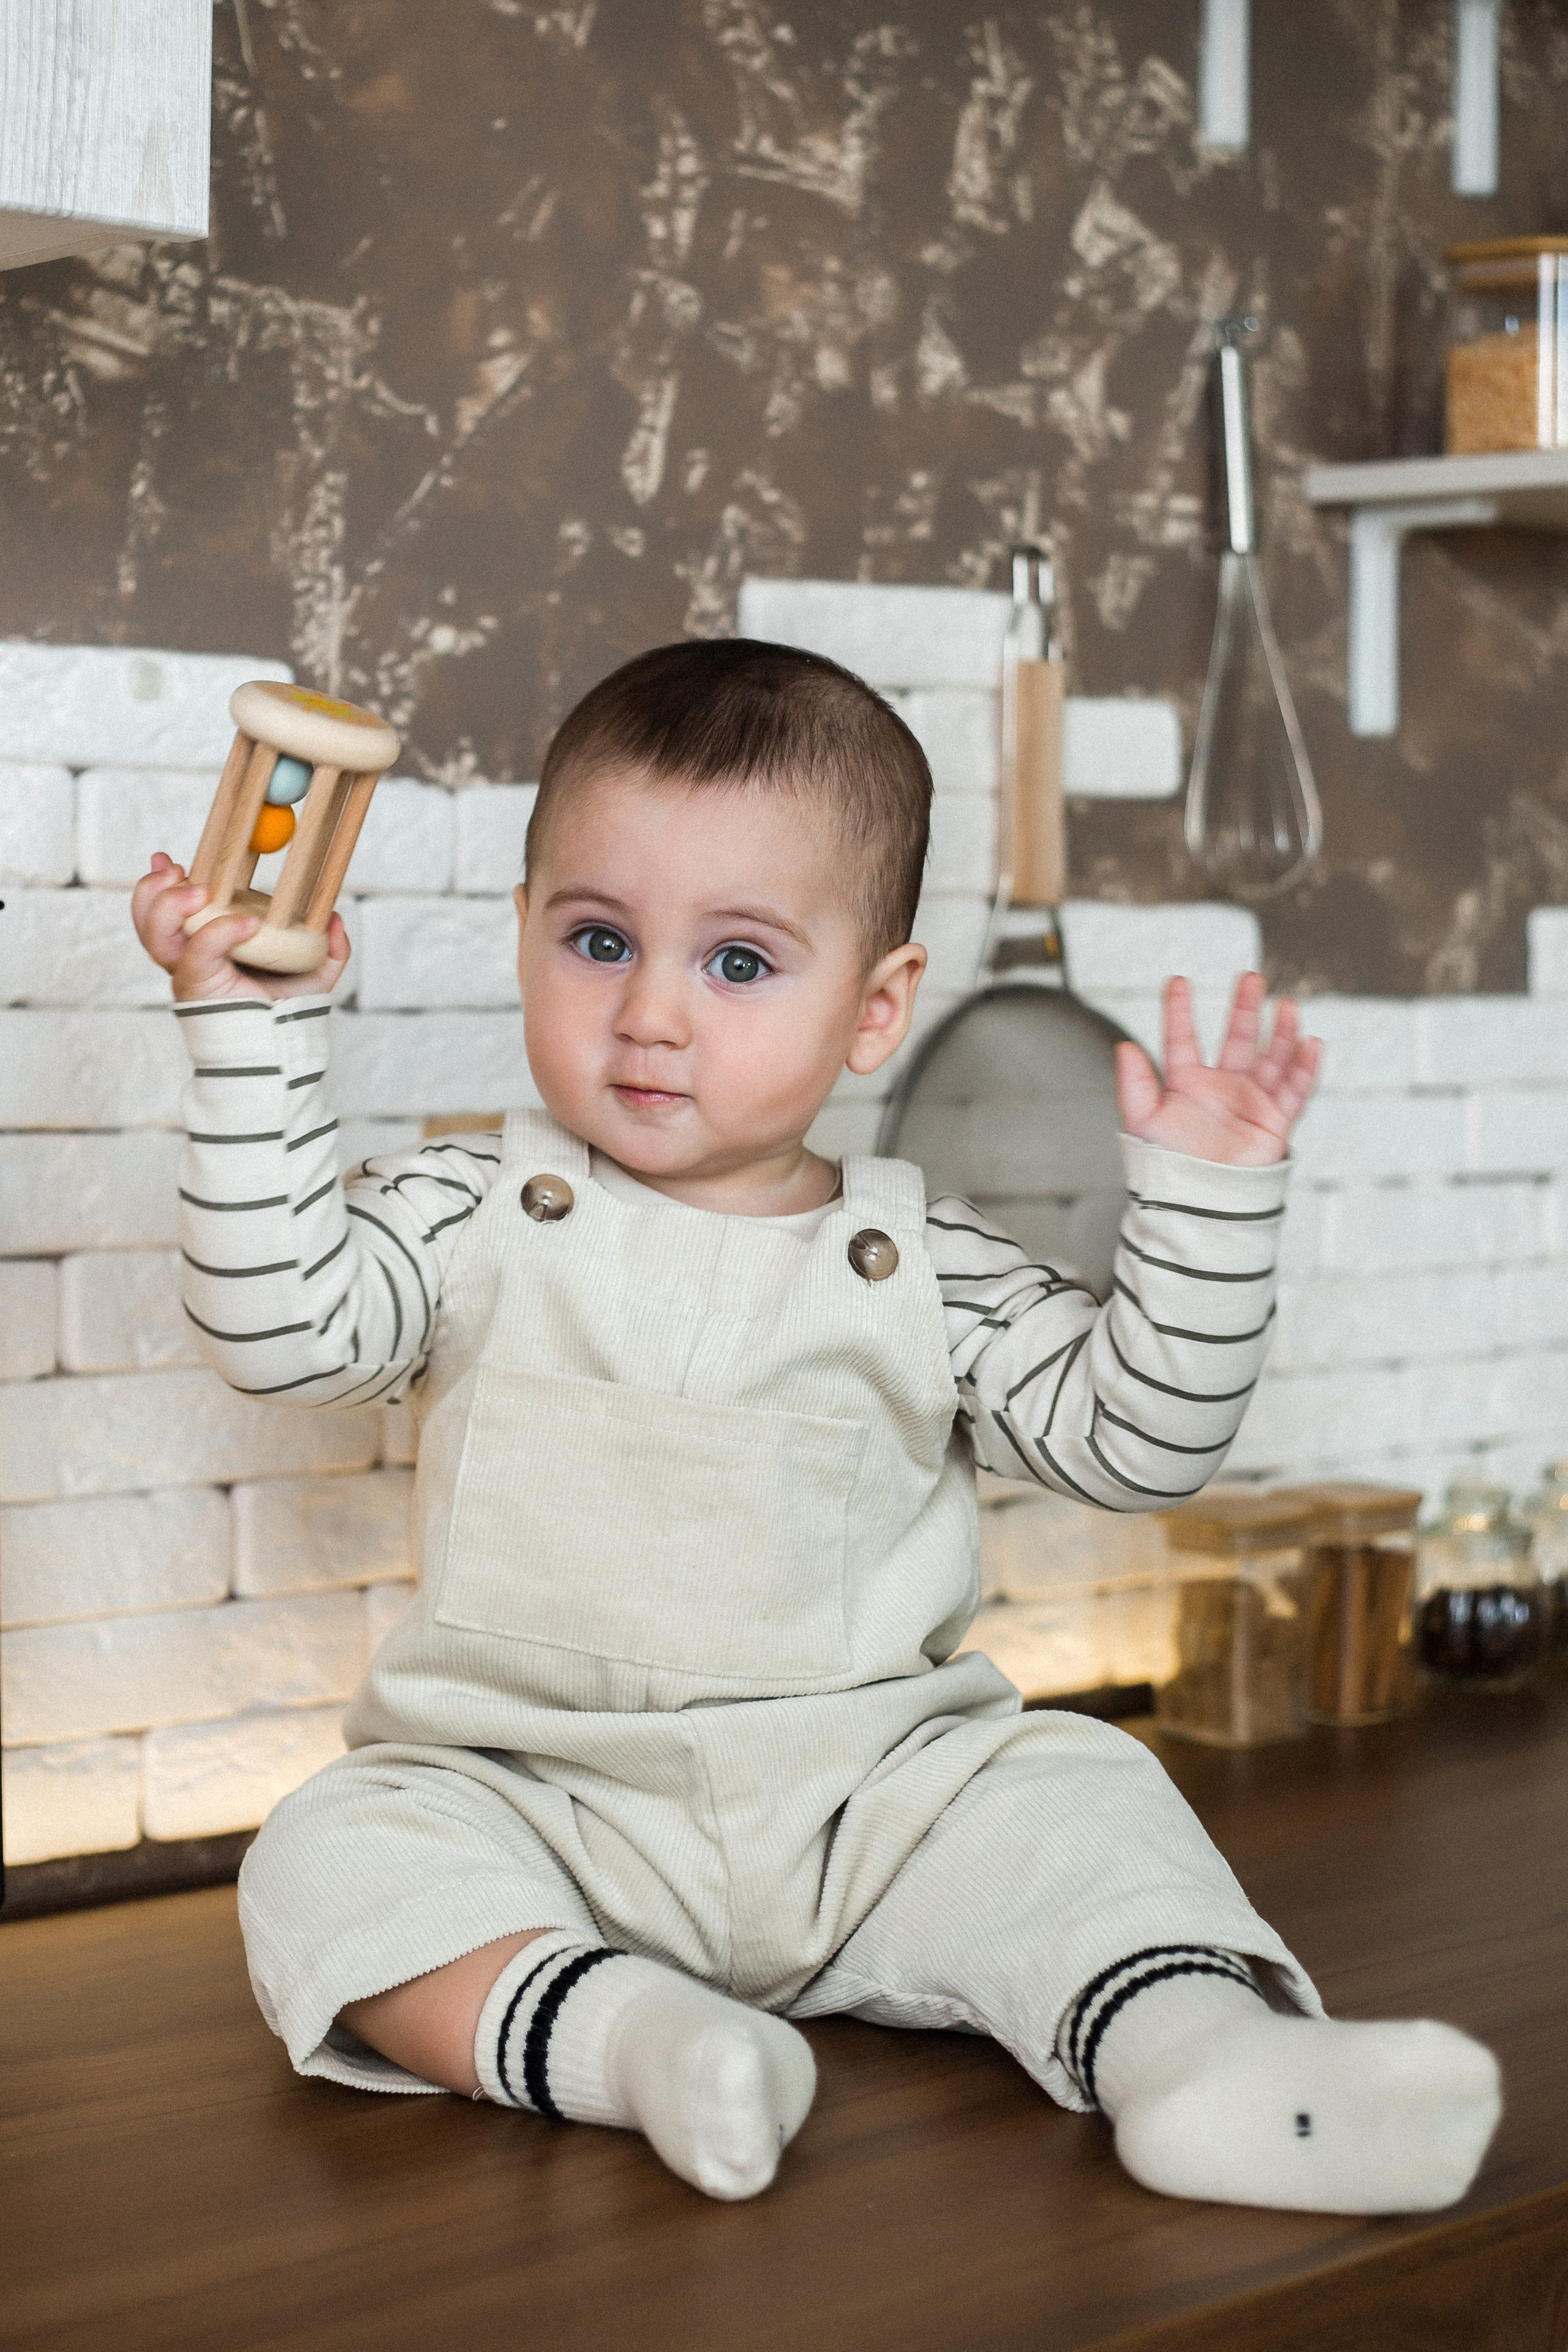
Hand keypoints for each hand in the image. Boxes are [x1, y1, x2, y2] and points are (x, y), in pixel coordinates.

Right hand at [131, 851, 350, 1004]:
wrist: (283, 1047)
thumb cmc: (287, 1011)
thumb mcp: (315, 972)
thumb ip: (326, 944)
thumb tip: (336, 918)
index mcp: (205, 943)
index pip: (169, 909)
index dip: (162, 883)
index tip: (169, 859)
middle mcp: (189, 956)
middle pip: (149, 919)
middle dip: (153, 889)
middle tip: (175, 868)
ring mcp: (190, 972)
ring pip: (157, 937)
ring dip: (169, 907)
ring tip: (198, 890)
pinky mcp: (197, 987)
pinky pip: (198, 955)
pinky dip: (219, 933)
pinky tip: (246, 924)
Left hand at [1114, 973, 1319, 1167]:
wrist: (1200, 1201)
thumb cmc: (1169, 1167)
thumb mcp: (1144, 1122)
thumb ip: (1135, 1084)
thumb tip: (1123, 1047)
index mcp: (1186, 1086)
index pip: (1182, 1040)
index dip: (1179, 1011)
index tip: (1177, 981)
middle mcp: (1220, 1090)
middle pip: (1237, 1039)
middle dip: (1244, 1008)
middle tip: (1249, 978)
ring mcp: (1250, 1103)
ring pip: (1271, 1058)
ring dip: (1280, 1032)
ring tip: (1286, 1005)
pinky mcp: (1274, 1121)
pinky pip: (1295, 1090)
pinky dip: (1305, 1068)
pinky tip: (1309, 1044)